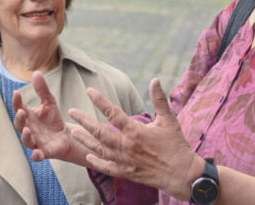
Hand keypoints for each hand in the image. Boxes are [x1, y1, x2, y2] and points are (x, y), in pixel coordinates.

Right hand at [12, 71, 100, 164]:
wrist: (66, 136)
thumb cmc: (53, 119)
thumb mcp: (49, 102)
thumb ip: (42, 89)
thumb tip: (36, 72)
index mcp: (28, 116)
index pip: (18, 108)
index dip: (16, 101)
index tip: (17, 93)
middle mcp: (28, 129)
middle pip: (19, 125)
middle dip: (19, 119)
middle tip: (21, 111)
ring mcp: (35, 141)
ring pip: (26, 140)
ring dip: (25, 136)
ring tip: (27, 130)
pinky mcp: (44, 152)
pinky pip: (37, 155)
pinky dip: (36, 156)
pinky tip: (36, 154)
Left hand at [73, 78, 204, 198]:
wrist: (182, 174)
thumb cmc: (176, 145)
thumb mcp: (169, 120)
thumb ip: (159, 100)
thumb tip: (155, 79)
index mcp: (135, 131)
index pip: (113, 112)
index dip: (100, 100)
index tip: (89, 91)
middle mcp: (127, 146)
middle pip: (99, 132)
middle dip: (84, 120)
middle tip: (71, 111)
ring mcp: (125, 161)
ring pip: (99, 149)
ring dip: (85, 140)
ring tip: (73, 132)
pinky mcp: (126, 173)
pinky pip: (107, 167)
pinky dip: (96, 162)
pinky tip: (87, 156)